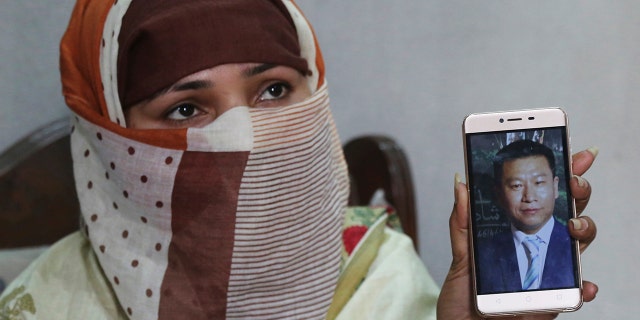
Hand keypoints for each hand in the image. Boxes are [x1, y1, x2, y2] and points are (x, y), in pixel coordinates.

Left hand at [436, 147, 598, 318]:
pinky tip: (584, 284)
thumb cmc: (462, 299)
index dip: (565, 177)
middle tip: (574, 182)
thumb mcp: (460, 256)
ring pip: (577, 249)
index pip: (547, 202)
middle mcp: (538, 253)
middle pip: (570, 217)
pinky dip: (583, 289)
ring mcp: (546, 277)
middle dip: (579, 194)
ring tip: (574, 225)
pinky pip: (573, 295)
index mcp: (520, 236)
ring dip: (584, 231)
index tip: (576, 154)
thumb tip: (460, 181)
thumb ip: (463, 221)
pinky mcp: (548, 304)